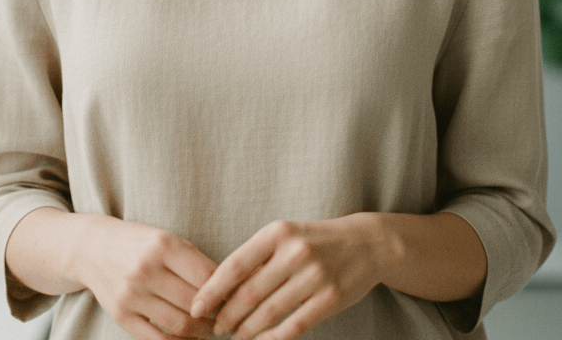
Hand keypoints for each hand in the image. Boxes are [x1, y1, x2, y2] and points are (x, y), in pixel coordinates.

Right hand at [77, 217, 222, 339]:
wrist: (93, 248)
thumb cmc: (140, 243)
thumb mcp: (166, 239)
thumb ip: (193, 261)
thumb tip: (226, 289)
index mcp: (163, 245)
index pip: (206, 274)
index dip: (225, 290)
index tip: (235, 297)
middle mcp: (146, 269)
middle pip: (194, 303)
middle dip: (216, 315)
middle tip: (228, 319)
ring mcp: (131, 295)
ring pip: (179, 325)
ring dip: (202, 333)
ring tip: (212, 331)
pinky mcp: (121, 316)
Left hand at [189, 216, 389, 339]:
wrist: (365, 243)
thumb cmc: (314, 241)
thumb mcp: (285, 236)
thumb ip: (257, 258)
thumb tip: (219, 289)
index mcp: (278, 232)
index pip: (235, 265)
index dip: (212, 290)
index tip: (196, 307)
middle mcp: (295, 252)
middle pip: (249, 293)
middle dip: (227, 316)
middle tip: (215, 328)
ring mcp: (315, 276)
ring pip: (269, 313)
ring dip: (246, 330)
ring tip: (235, 335)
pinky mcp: (330, 299)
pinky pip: (294, 326)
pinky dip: (273, 339)